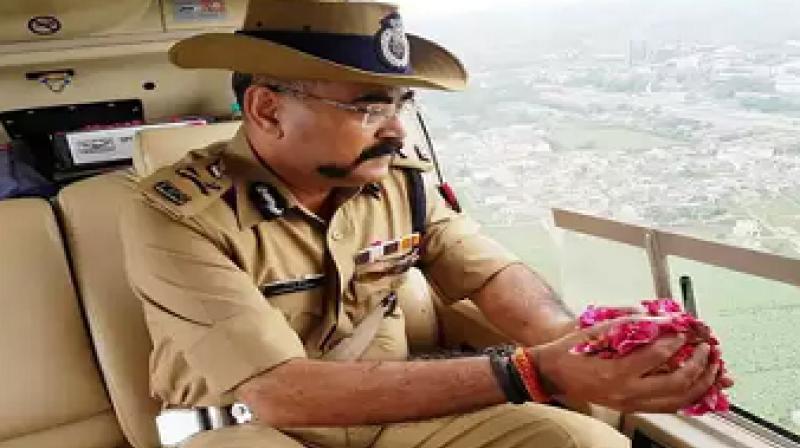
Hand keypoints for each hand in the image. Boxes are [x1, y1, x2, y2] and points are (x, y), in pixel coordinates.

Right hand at [533, 316, 724, 412]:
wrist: (551, 374)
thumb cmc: (568, 353)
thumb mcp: (595, 331)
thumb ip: (627, 325)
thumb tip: (656, 320)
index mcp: (616, 372)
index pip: (658, 355)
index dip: (677, 340)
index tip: (686, 330)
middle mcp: (627, 392)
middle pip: (676, 383)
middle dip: (699, 364)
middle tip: (707, 349)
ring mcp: (631, 403)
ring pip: (678, 400)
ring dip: (700, 384)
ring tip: (713, 369)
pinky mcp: (632, 408)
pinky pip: (668, 407)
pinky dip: (688, 397)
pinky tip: (698, 388)